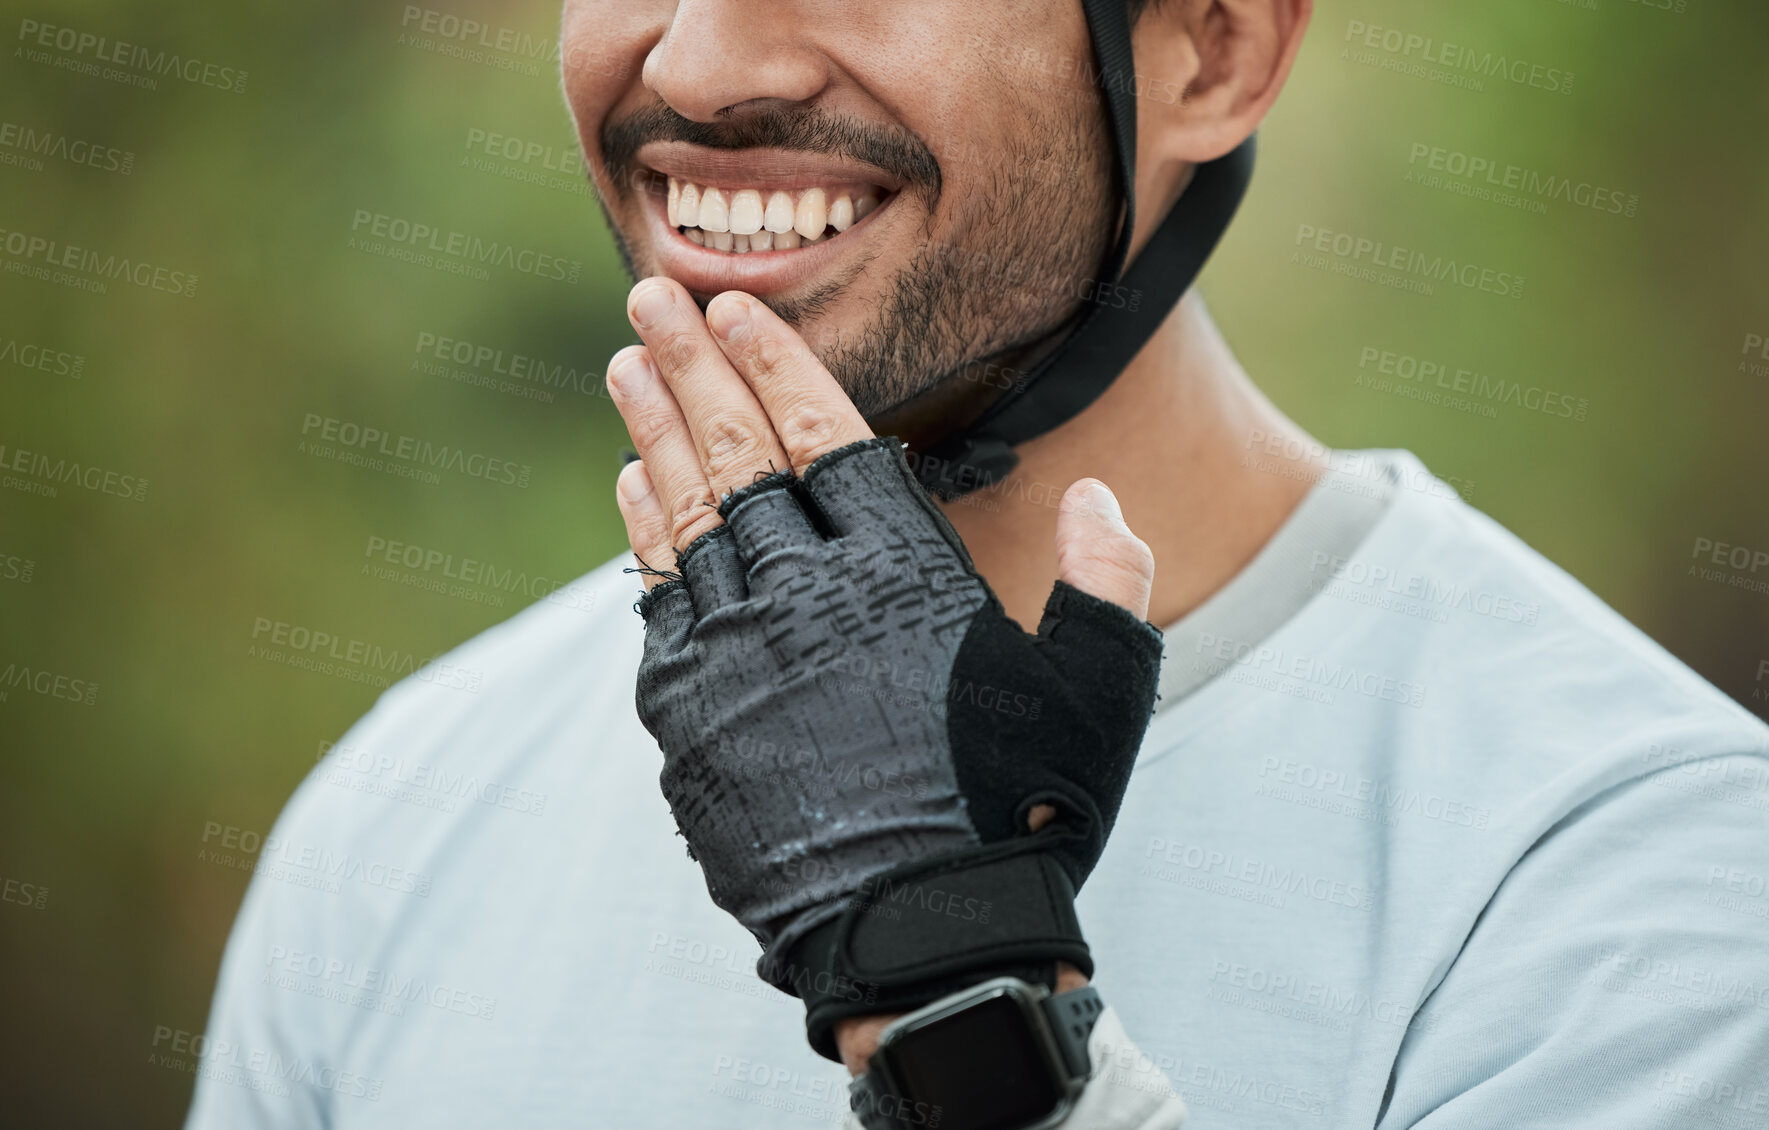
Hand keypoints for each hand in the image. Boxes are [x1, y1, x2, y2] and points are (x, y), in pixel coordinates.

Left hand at [606, 277, 1162, 1059]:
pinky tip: (631, 490)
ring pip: (684, 516)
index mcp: (903, 578)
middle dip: (693, 365)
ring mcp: (735, 658)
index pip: (822, 437)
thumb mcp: (1096, 698)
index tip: (735, 309)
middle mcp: (806, 600)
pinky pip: (657, 602)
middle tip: (652, 297)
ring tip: (624, 365)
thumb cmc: (1018, 815)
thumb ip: (1107, 586)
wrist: (920, 947)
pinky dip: (642, 536)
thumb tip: (1103, 497)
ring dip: (651, 432)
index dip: (777, 364)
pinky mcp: (692, 719)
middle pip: (735, 455)